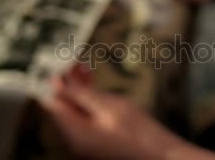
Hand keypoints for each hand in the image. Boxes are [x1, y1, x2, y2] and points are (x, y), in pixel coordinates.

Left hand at [44, 69, 183, 158]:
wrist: (161, 156)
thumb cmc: (140, 134)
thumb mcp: (109, 106)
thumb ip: (81, 94)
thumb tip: (59, 83)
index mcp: (74, 134)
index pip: (53, 103)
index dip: (56, 81)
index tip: (64, 64)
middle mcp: (74, 141)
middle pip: (62, 108)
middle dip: (68, 85)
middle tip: (78, 65)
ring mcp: (85, 144)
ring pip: (73, 113)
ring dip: (78, 92)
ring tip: (87, 72)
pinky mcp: (95, 143)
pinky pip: (83, 120)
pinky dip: (86, 104)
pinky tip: (95, 92)